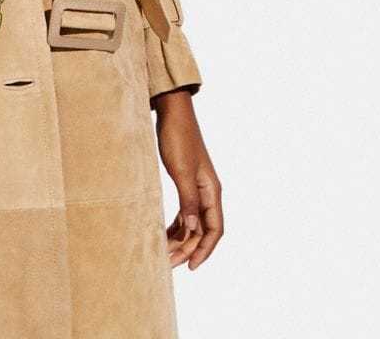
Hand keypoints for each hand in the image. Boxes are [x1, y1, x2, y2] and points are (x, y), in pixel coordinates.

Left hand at [152, 88, 222, 269]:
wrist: (172, 112)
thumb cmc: (177, 138)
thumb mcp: (181, 170)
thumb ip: (188, 200)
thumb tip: (194, 229)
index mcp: (212, 191)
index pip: (215, 229)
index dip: (205, 250)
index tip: (191, 266)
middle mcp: (207, 192)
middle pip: (202, 229)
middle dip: (188, 248)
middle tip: (168, 264)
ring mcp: (197, 188)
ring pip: (192, 222)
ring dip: (180, 239)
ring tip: (164, 254)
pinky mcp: (185, 182)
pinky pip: (184, 211)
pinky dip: (176, 225)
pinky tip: (165, 235)